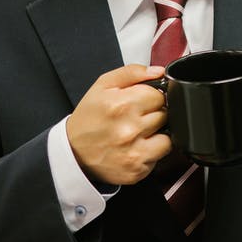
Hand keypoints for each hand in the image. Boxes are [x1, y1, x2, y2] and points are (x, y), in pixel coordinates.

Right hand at [65, 65, 172, 185]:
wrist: (73, 153)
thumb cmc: (88, 119)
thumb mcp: (102, 86)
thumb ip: (132, 73)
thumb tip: (158, 71)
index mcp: (120, 104)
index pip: (158, 94)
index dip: (150, 96)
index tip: (140, 102)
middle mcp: (129, 129)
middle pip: (164, 113)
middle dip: (153, 113)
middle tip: (135, 117)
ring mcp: (134, 152)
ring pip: (168, 134)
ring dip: (156, 132)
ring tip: (137, 132)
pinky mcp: (138, 169)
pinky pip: (162, 154)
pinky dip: (153, 150)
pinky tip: (137, 146)